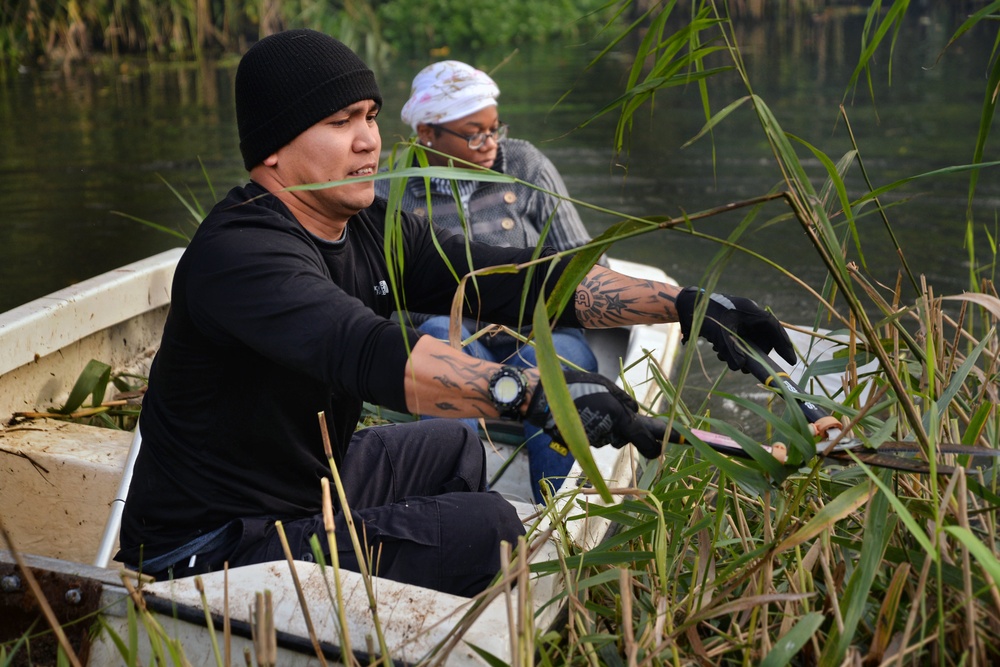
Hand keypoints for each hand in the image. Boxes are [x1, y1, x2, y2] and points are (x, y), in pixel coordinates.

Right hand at [524, 370, 662, 457]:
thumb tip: (636, 410)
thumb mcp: (606, 385)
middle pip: (623, 438)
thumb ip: (624, 400)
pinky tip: (582, 414)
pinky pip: (594, 438)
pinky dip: (592, 428)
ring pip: (607, 437)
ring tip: (591, 407)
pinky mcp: (582, 444)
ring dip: (605, 427)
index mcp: (619, 417)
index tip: (661, 449)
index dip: (654, 447)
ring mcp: (594, 440)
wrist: (546, 399)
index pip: (643, 438)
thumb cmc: (578, 386)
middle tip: (611, 411)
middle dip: (622, 429)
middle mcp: (608, 432)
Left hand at [675, 287, 795, 371]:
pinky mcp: (733, 322)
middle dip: (756, 354)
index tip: (790, 361)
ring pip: (750, 340)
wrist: (687, 305)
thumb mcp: (719, 335)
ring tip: (725, 357)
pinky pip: (740, 338)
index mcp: (751, 311)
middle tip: (747, 368)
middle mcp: (749, 314)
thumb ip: (731, 352)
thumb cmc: (705, 316)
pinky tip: (719, 351)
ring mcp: (741, 317)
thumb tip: (742, 367)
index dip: (784, 345)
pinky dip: (733, 347)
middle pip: (763, 337)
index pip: (775, 328)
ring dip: (741, 352)